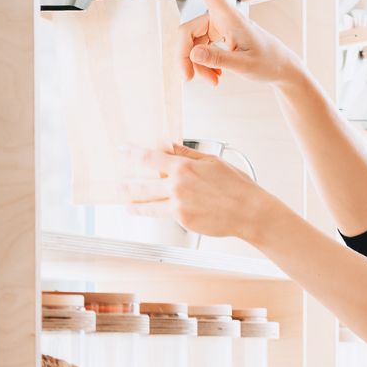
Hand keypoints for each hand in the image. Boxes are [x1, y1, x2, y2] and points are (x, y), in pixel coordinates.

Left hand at [128, 143, 284, 243]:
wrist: (248, 211)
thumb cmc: (236, 186)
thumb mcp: (212, 161)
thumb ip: (187, 154)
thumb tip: (169, 146)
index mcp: (183, 167)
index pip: (149, 158)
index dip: (131, 154)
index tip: (121, 151)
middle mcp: (177, 186)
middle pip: (141, 185)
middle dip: (125, 185)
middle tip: (117, 185)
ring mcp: (178, 205)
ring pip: (147, 205)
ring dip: (133, 205)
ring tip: (126, 205)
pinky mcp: (182, 220)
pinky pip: (163, 214)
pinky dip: (155, 212)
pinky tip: (149, 211)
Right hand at [174, 0, 299, 86]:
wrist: (281, 68)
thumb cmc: (269, 63)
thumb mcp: (244, 65)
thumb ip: (219, 59)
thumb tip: (193, 53)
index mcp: (229, 16)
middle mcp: (221, 17)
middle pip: (188, 31)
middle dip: (185, 56)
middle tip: (188, 79)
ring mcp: (218, 27)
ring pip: (193, 44)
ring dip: (198, 65)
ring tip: (214, 81)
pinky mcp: (217, 36)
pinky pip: (200, 49)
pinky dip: (204, 65)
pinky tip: (216, 76)